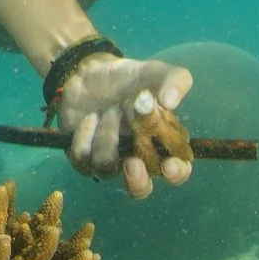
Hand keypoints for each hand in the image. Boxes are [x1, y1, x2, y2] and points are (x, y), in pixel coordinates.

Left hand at [54, 54, 193, 198]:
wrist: (91, 71)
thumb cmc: (130, 77)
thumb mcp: (156, 71)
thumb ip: (174, 80)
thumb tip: (171, 102)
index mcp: (160, 143)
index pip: (177, 171)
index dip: (176, 174)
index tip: (170, 165)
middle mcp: (136, 158)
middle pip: (140, 189)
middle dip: (137, 182)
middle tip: (133, 163)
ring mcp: (108, 160)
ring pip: (106, 168)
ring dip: (108, 138)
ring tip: (110, 110)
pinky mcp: (82, 157)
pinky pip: (81, 159)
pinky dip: (86, 136)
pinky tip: (90, 117)